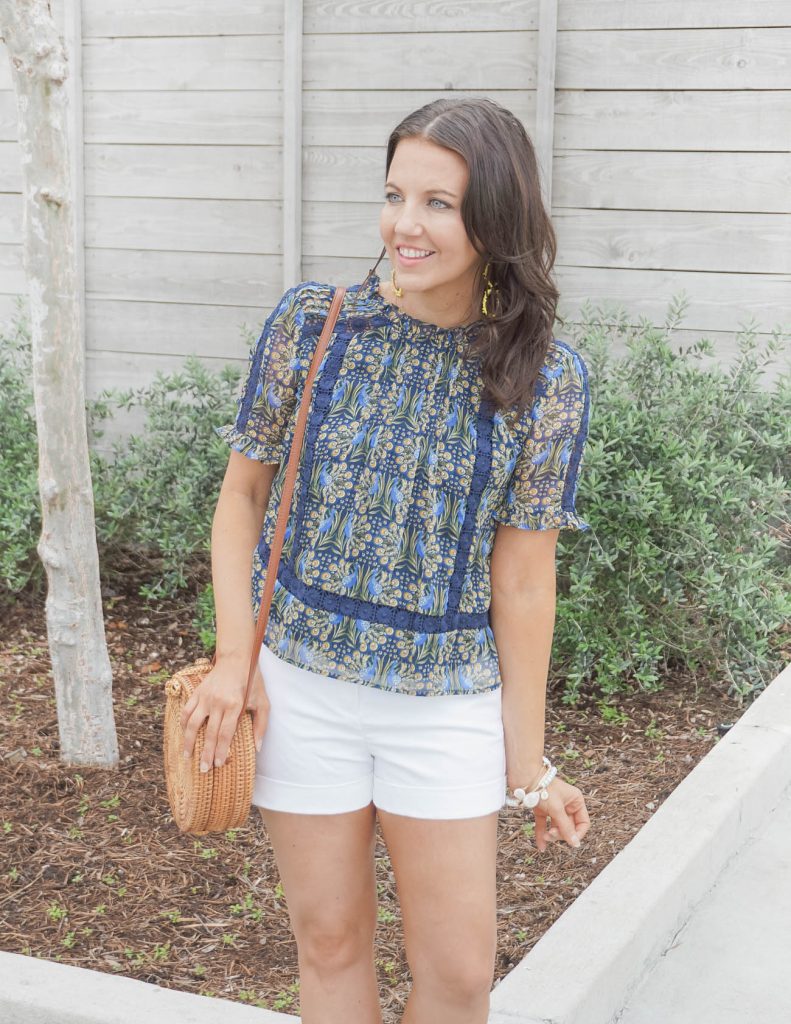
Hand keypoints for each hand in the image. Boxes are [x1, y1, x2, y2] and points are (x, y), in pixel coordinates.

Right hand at [180, 655, 269, 771]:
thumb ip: (261, 725)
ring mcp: (205, 697)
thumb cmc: (252, 682)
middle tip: (203, 769)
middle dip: (205, 754)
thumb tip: (257, 749)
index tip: (217, 764)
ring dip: (188, 741)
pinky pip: (187, 710)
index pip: (225, 734)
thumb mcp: (263, 702)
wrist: (237, 658)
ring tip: (187, 756)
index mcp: (235, 706)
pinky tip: (183, 733)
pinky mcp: (198, 692)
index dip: (220, 751)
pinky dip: (183, 723)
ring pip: (193, 724)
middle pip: (209, 733)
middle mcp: (218, 702)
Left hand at [530, 777, 589, 852]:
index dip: (577, 834)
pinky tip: (541, 846)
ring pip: (556, 827)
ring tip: (545, 838)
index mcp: (576, 801)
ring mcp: (554, 807)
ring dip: (551, 835)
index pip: (583, 823)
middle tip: (551, 834)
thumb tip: (576, 844)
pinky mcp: (542, 809)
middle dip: (560, 834)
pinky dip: (542, 834)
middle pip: (568, 827)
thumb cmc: (543, 787)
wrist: (524, 776)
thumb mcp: (557, 809)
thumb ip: (566, 828)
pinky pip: (544, 825)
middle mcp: (567, 804)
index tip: (570, 841)